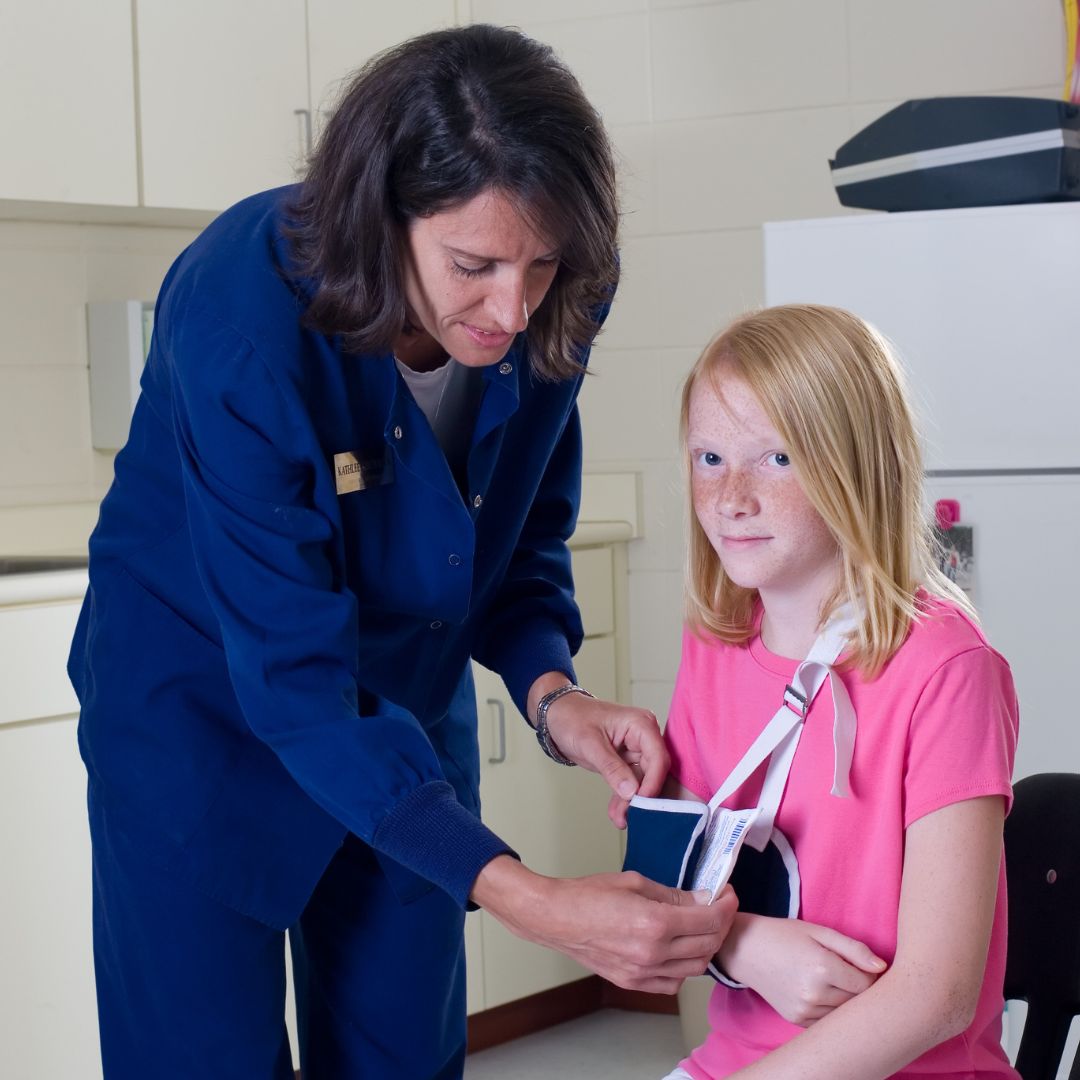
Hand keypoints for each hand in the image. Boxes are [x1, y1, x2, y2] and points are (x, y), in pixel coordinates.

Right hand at [471, 856, 737, 993]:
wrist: (556, 918)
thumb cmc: (589, 894)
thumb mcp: (635, 882)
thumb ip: (673, 894)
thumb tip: (703, 898)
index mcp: (655, 922)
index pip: (709, 919)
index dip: (726, 905)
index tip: (728, 894)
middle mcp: (653, 953)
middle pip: (707, 945)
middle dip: (720, 924)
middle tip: (719, 907)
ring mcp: (643, 972)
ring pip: (695, 967)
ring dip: (705, 947)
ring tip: (701, 927)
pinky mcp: (633, 983)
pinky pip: (673, 983)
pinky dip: (684, 967)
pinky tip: (678, 949)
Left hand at [527, 675, 666, 827]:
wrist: (558, 715)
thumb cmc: (573, 718)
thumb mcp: (590, 743)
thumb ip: (611, 767)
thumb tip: (631, 791)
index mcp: (641, 724)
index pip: (658, 757)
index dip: (653, 782)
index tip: (641, 802)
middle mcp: (644, 737)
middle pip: (653, 772)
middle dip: (641, 796)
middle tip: (630, 816)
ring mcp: (636, 750)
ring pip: (642, 782)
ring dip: (631, 801)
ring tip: (620, 818)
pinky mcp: (627, 761)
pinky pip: (630, 783)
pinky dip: (623, 798)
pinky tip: (617, 813)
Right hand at [718, 914, 885, 1026]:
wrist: (746, 949)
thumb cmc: (784, 935)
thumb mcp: (818, 931)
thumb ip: (853, 948)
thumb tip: (882, 968)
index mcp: (822, 967)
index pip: (867, 984)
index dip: (871, 975)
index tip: (865, 966)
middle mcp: (814, 993)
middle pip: (857, 1001)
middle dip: (860, 989)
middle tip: (852, 974)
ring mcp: (804, 1010)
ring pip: (843, 1014)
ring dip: (846, 1001)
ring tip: (835, 982)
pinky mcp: (797, 1020)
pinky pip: (827, 1021)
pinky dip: (830, 1010)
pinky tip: (822, 993)